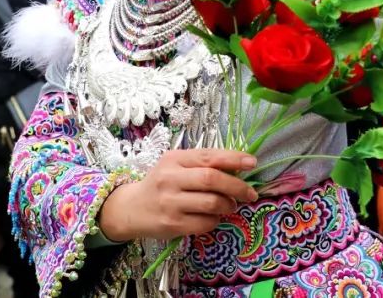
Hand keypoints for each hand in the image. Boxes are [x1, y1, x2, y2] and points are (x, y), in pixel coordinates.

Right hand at [98, 149, 257, 241]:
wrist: (131, 209)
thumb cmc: (160, 184)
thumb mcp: (175, 165)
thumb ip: (201, 164)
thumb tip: (238, 168)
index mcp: (174, 159)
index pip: (209, 156)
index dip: (234, 159)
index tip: (252, 162)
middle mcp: (170, 179)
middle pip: (212, 179)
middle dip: (237, 186)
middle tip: (250, 193)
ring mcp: (171, 203)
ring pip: (212, 203)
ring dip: (228, 205)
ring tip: (230, 205)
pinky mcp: (173, 225)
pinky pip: (205, 223)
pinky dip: (216, 220)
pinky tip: (214, 217)